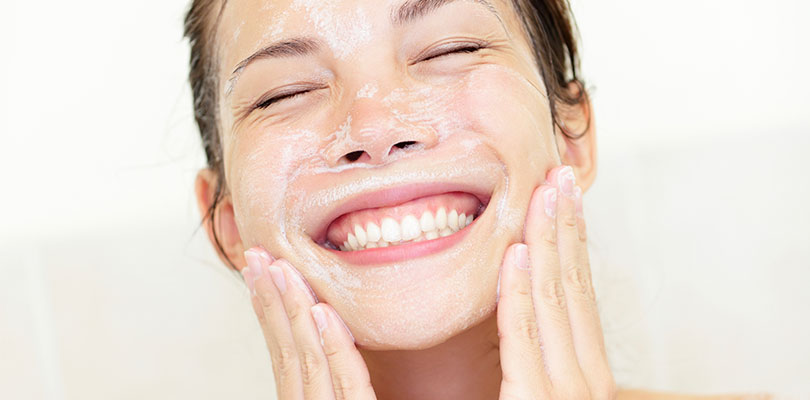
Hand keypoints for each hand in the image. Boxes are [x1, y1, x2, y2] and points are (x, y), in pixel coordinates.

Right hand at [240, 248, 376, 399]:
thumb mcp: (348, 395)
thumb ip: (338, 374)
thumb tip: (326, 326)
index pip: (282, 354)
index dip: (266, 313)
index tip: (255, 275)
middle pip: (287, 350)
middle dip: (271, 299)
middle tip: (256, 256)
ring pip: (308, 358)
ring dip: (294, 309)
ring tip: (281, 268)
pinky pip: (348, 381)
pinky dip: (334, 345)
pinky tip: (321, 312)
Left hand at [496, 165, 615, 398]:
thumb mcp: (544, 392)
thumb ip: (540, 356)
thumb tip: (528, 310)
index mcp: (590, 372)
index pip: (581, 292)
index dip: (575, 240)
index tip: (566, 199)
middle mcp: (586, 376)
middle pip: (573, 284)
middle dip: (566, 224)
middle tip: (560, 176)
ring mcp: (565, 390)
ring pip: (553, 298)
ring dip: (547, 240)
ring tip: (542, 193)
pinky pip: (522, 335)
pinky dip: (519, 290)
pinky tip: (515, 253)